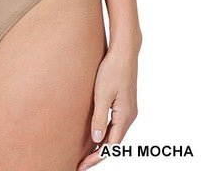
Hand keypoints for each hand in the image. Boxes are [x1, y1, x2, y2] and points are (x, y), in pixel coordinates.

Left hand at [77, 40, 139, 170]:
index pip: (111, 146)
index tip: (82, 166)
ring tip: (85, 154)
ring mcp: (128, 110)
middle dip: (98, 155)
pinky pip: (114, 124)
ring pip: (114, 134)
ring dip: (101, 145)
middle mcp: (129, 116)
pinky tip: (95, 134)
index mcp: (125, 116)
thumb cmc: (112, 70)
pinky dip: (105, 133)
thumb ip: (99, 118)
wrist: (124, 52)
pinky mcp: (124, 103)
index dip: (96, 157)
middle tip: (81, 164)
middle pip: (113, 143)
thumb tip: (97, 140)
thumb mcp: (102, 94)